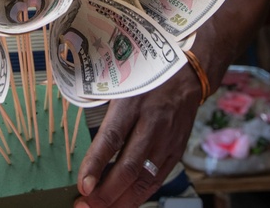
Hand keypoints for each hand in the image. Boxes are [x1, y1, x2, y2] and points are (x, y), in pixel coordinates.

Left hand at [74, 66, 202, 207]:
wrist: (187, 75)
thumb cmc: (145, 79)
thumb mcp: (121, 86)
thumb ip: (105, 115)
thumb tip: (87, 151)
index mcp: (132, 103)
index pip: (111, 139)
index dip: (95, 165)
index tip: (82, 186)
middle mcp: (152, 124)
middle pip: (128, 167)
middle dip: (105, 194)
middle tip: (84, 205)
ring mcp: (167, 141)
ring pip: (143, 180)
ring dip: (120, 201)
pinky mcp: (176, 152)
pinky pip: (156, 181)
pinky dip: (138, 196)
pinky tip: (123, 204)